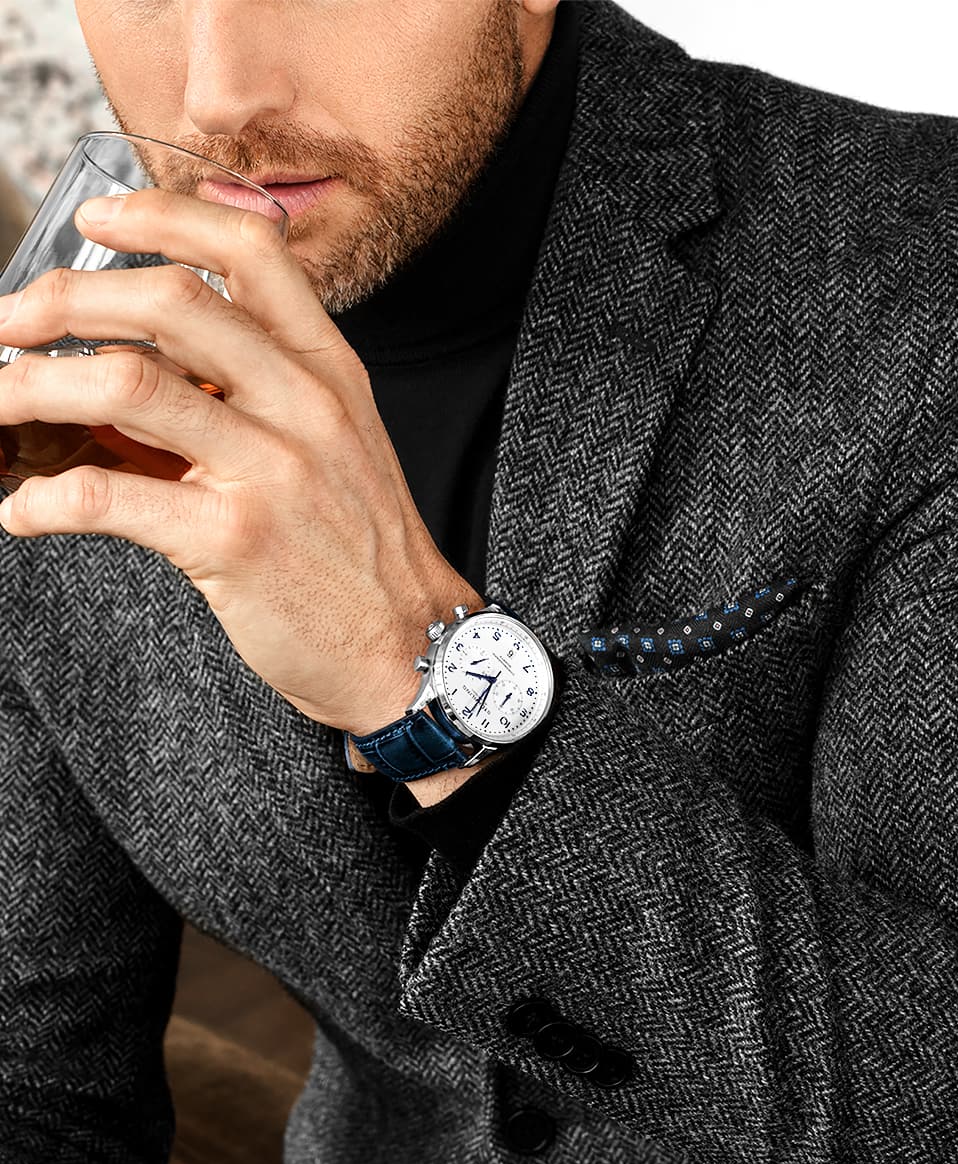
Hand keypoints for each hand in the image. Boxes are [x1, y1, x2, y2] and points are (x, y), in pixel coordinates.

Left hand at [0, 186, 476, 736]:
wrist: (411, 644)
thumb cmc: (362, 551)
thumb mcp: (339, 445)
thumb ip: (264, 393)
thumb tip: (141, 365)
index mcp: (327, 372)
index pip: (248, 253)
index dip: (161, 218)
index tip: (96, 223)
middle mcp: (302, 406)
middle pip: (165, 302)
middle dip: (60, 300)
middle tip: (7, 325)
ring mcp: (268, 471)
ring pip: (121, 384)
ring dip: (28, 388)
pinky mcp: (232, 541)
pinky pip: (108, 498)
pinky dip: (43, 501)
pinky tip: (24, 512)